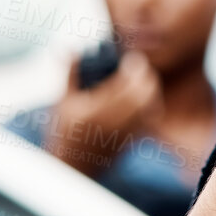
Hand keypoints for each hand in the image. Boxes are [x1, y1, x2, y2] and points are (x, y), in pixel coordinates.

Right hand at [48, 51, 164, 175]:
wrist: (71, 167)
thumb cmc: (64, 132)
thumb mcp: (62, 102)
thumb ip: (70, 74)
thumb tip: (68, 48)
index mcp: (94, 110)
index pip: (123, 84)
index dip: (134, 69)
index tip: (134, 59)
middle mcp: (111, 122)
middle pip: (141, 95)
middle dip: (146, 78)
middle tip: (143, 68)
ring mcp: (123, 133)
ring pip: (149, 108)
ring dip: (152, 91)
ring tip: (146, 82)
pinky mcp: (131, 142)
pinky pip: (149, 122)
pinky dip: (152, 107)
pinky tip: (147, 99)